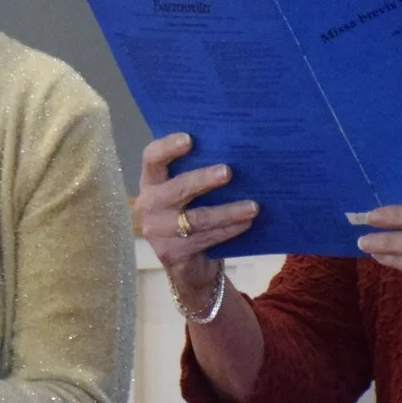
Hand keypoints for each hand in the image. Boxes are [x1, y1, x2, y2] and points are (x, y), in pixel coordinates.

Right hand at [134, 134, 258, 299]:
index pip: (152, 158)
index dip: (168, 148)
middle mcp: (148, 204)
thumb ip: (197, 173)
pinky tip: (247, 223)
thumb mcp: (187, 193)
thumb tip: (235, 149)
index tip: (189, 139)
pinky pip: (206, 238)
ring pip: (197, 219)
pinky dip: (229, 230)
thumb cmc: (190, 215)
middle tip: (228, 172)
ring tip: (253, 206)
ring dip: (228, 211)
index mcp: (151, 182)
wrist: (186, 263)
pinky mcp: (171, 252)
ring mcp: (157, 231)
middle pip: (176, 188)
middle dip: (203, 180)